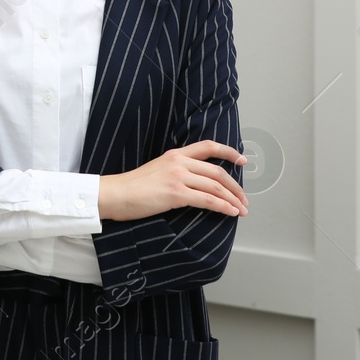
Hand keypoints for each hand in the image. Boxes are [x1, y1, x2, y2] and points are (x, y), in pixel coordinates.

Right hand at [98, 141, 248, 221]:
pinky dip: (223, 206)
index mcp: (175, 154)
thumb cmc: (132, 187)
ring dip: (233, 199)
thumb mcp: (157, 170)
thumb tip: (194, 184)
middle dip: (235, 187)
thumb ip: (176, 172)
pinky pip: (207, 199)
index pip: (208, 147)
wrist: (115, 194)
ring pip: (215, 186)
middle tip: (244, 198)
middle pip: (217, 172)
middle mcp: (179, 162)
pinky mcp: (176, 193)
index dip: (228, 152)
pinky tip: (230, 212)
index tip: (242, 160)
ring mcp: (178, 176)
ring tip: (241, 209)